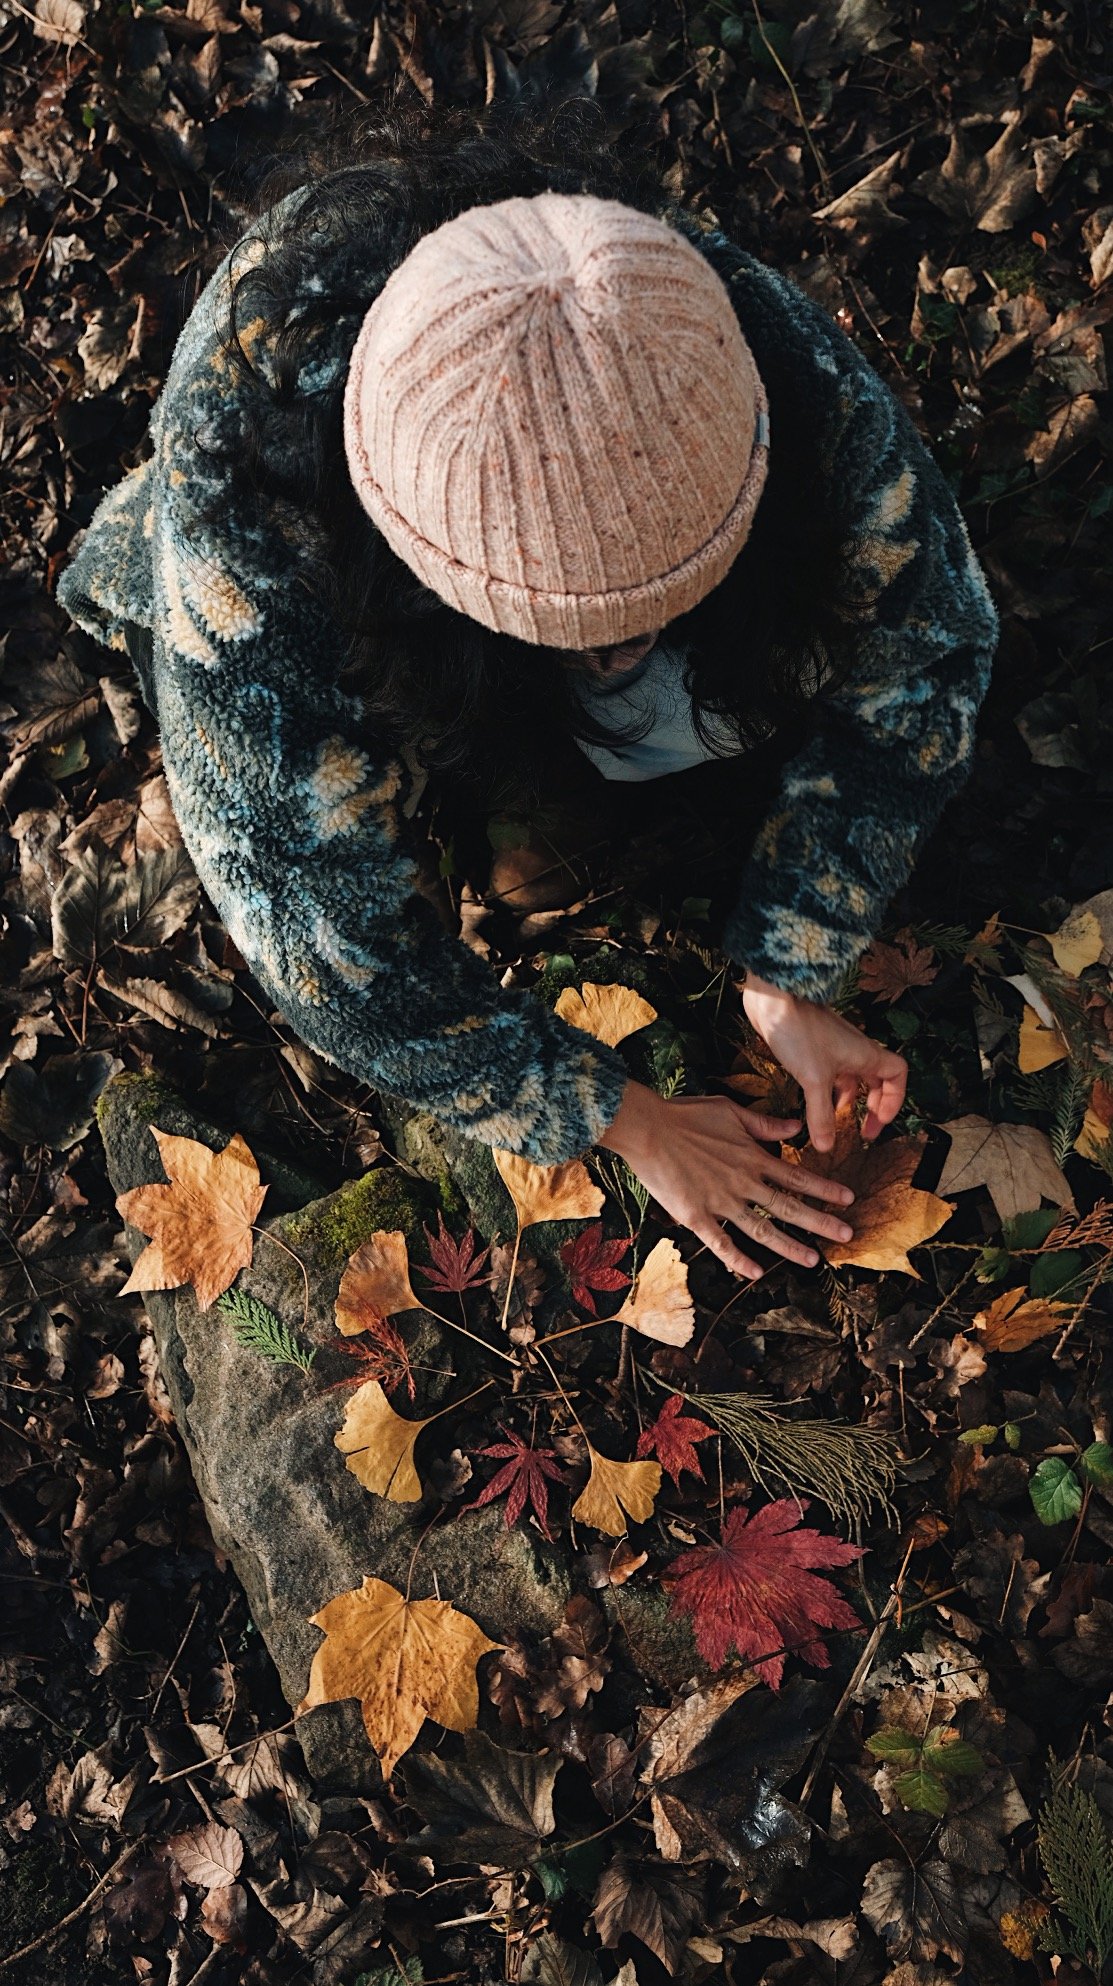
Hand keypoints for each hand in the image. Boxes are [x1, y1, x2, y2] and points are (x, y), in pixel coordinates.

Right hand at [597, 1080, 855, 1280]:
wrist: (647, 1127)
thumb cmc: (685, 1114)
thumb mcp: (730, 1111)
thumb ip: (765, 1124)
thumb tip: (795, 1128)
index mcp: (752, 1157)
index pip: (797, 1177)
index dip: (824, 1189)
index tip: (848, 1199)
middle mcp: (742, 1182)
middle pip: (788, 1207)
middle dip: (821, 1222)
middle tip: (847, 1235)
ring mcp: (720, 1201)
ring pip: (762, 1229)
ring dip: (789, 1246)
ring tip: (813, 1260)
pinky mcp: (696, 1216)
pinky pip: (721, 1243)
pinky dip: (739, 1259)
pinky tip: (756, 1273)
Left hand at [741, 973, 906, 1152]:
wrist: (773, 999)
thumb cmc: (800, 1030)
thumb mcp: (814, 1080)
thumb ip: (821, 1115)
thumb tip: (827, 1146)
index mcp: (865, 1055)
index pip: (897, 1074)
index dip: (894, 1099)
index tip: (880, 1119)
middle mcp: (854, 1050)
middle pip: (876, 1080)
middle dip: (873, 1106)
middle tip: (864, 1129)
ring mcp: (834, 1048)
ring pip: (851, 1077)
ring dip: (848, 1099)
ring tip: (838, 1120)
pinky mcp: (813, 1047)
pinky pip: (830, 1073)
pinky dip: (827, 1090)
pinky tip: (814, 1102)